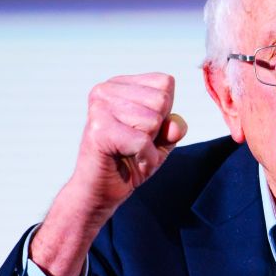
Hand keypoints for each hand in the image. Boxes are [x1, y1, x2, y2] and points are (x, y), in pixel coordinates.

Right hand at [70, 73, 186, 213]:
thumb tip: (175, 125)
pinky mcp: (99, 130)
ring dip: (150, 147)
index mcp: (119, 84)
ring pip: (153, 120)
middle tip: (134, 145)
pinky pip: (143, 141)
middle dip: (157, 130)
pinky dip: (145, 159)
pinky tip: (130, 162)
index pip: (165, 83)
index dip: (164, 113)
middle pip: (161, 100)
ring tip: (130, 153)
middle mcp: (105, 90)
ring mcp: (99, 108)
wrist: (99, 192)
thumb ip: (173, 127)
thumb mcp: (161, 140)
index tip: (142, 130)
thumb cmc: (129, 162)